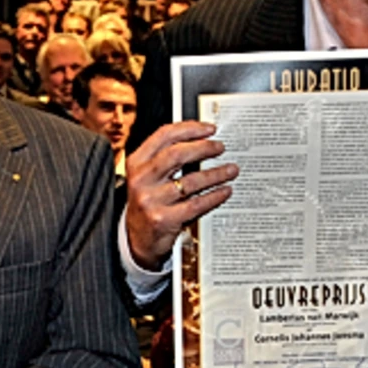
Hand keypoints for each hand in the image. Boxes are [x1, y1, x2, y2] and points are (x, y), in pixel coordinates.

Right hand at [124, 121, 237, 270]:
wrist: (138, 239)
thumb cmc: (148, 202)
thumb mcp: (147, 176)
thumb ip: (166, 157)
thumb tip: (202, 139)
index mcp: (136, 163)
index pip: (164, 136)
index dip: (190, 129)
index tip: (209, 129)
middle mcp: (141, 180)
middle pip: (177, 155)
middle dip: (204, 148)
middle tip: (220, 147)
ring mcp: (151, 200)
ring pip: (191, 181)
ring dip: (216, 173)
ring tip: (231, 170)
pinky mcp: (163, 219)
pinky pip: (196, 204)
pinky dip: (214, 196)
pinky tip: (225, 191)